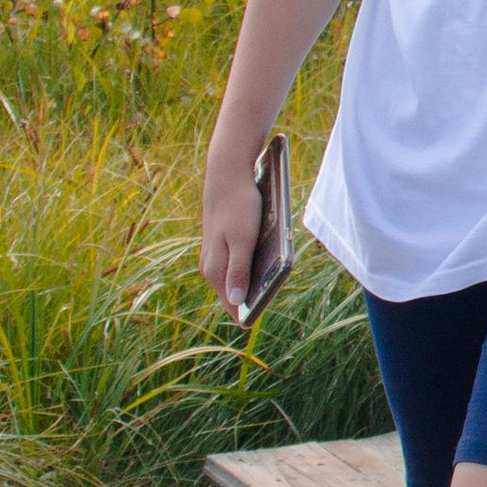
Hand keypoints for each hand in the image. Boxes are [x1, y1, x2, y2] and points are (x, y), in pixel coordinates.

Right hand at [199, 136, 267, 320]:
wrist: (227, 175)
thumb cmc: (238, 206)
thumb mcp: (243, 240)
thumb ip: (238, 271)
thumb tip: (236, 302)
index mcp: (215, 271)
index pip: (232, 305)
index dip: (251, 311)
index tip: (269, 309)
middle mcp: (211, 268)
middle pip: (235, 294)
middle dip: (256, 295)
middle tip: (276, 285)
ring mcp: (215, 257)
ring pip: (237, 279)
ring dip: (255, 280)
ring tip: (274, 271)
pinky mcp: (221, 246)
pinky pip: (238, 264)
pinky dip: (252, 264)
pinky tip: (266, 256)